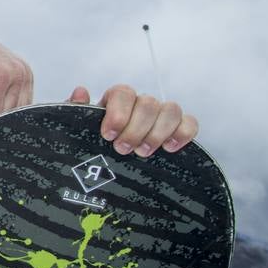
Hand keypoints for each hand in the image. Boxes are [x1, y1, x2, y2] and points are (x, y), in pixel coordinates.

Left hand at [68, 84, 196, 156]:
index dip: (118, 112)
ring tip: (143, 152)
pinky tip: (170, 148)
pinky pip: (190, 122)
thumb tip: (80, 92)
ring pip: (170, 110)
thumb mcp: (79, 132)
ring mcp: (161, 118)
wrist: (104, 175)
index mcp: (116, 102)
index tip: (108, 135)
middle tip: (123, 149)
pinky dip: (184, 132)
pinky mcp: (178, 131)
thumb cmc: (91, 150)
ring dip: (158, 132)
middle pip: (148, 103)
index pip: (123, 92)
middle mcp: (140, 106)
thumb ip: (76, 112)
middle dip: (136, 128)